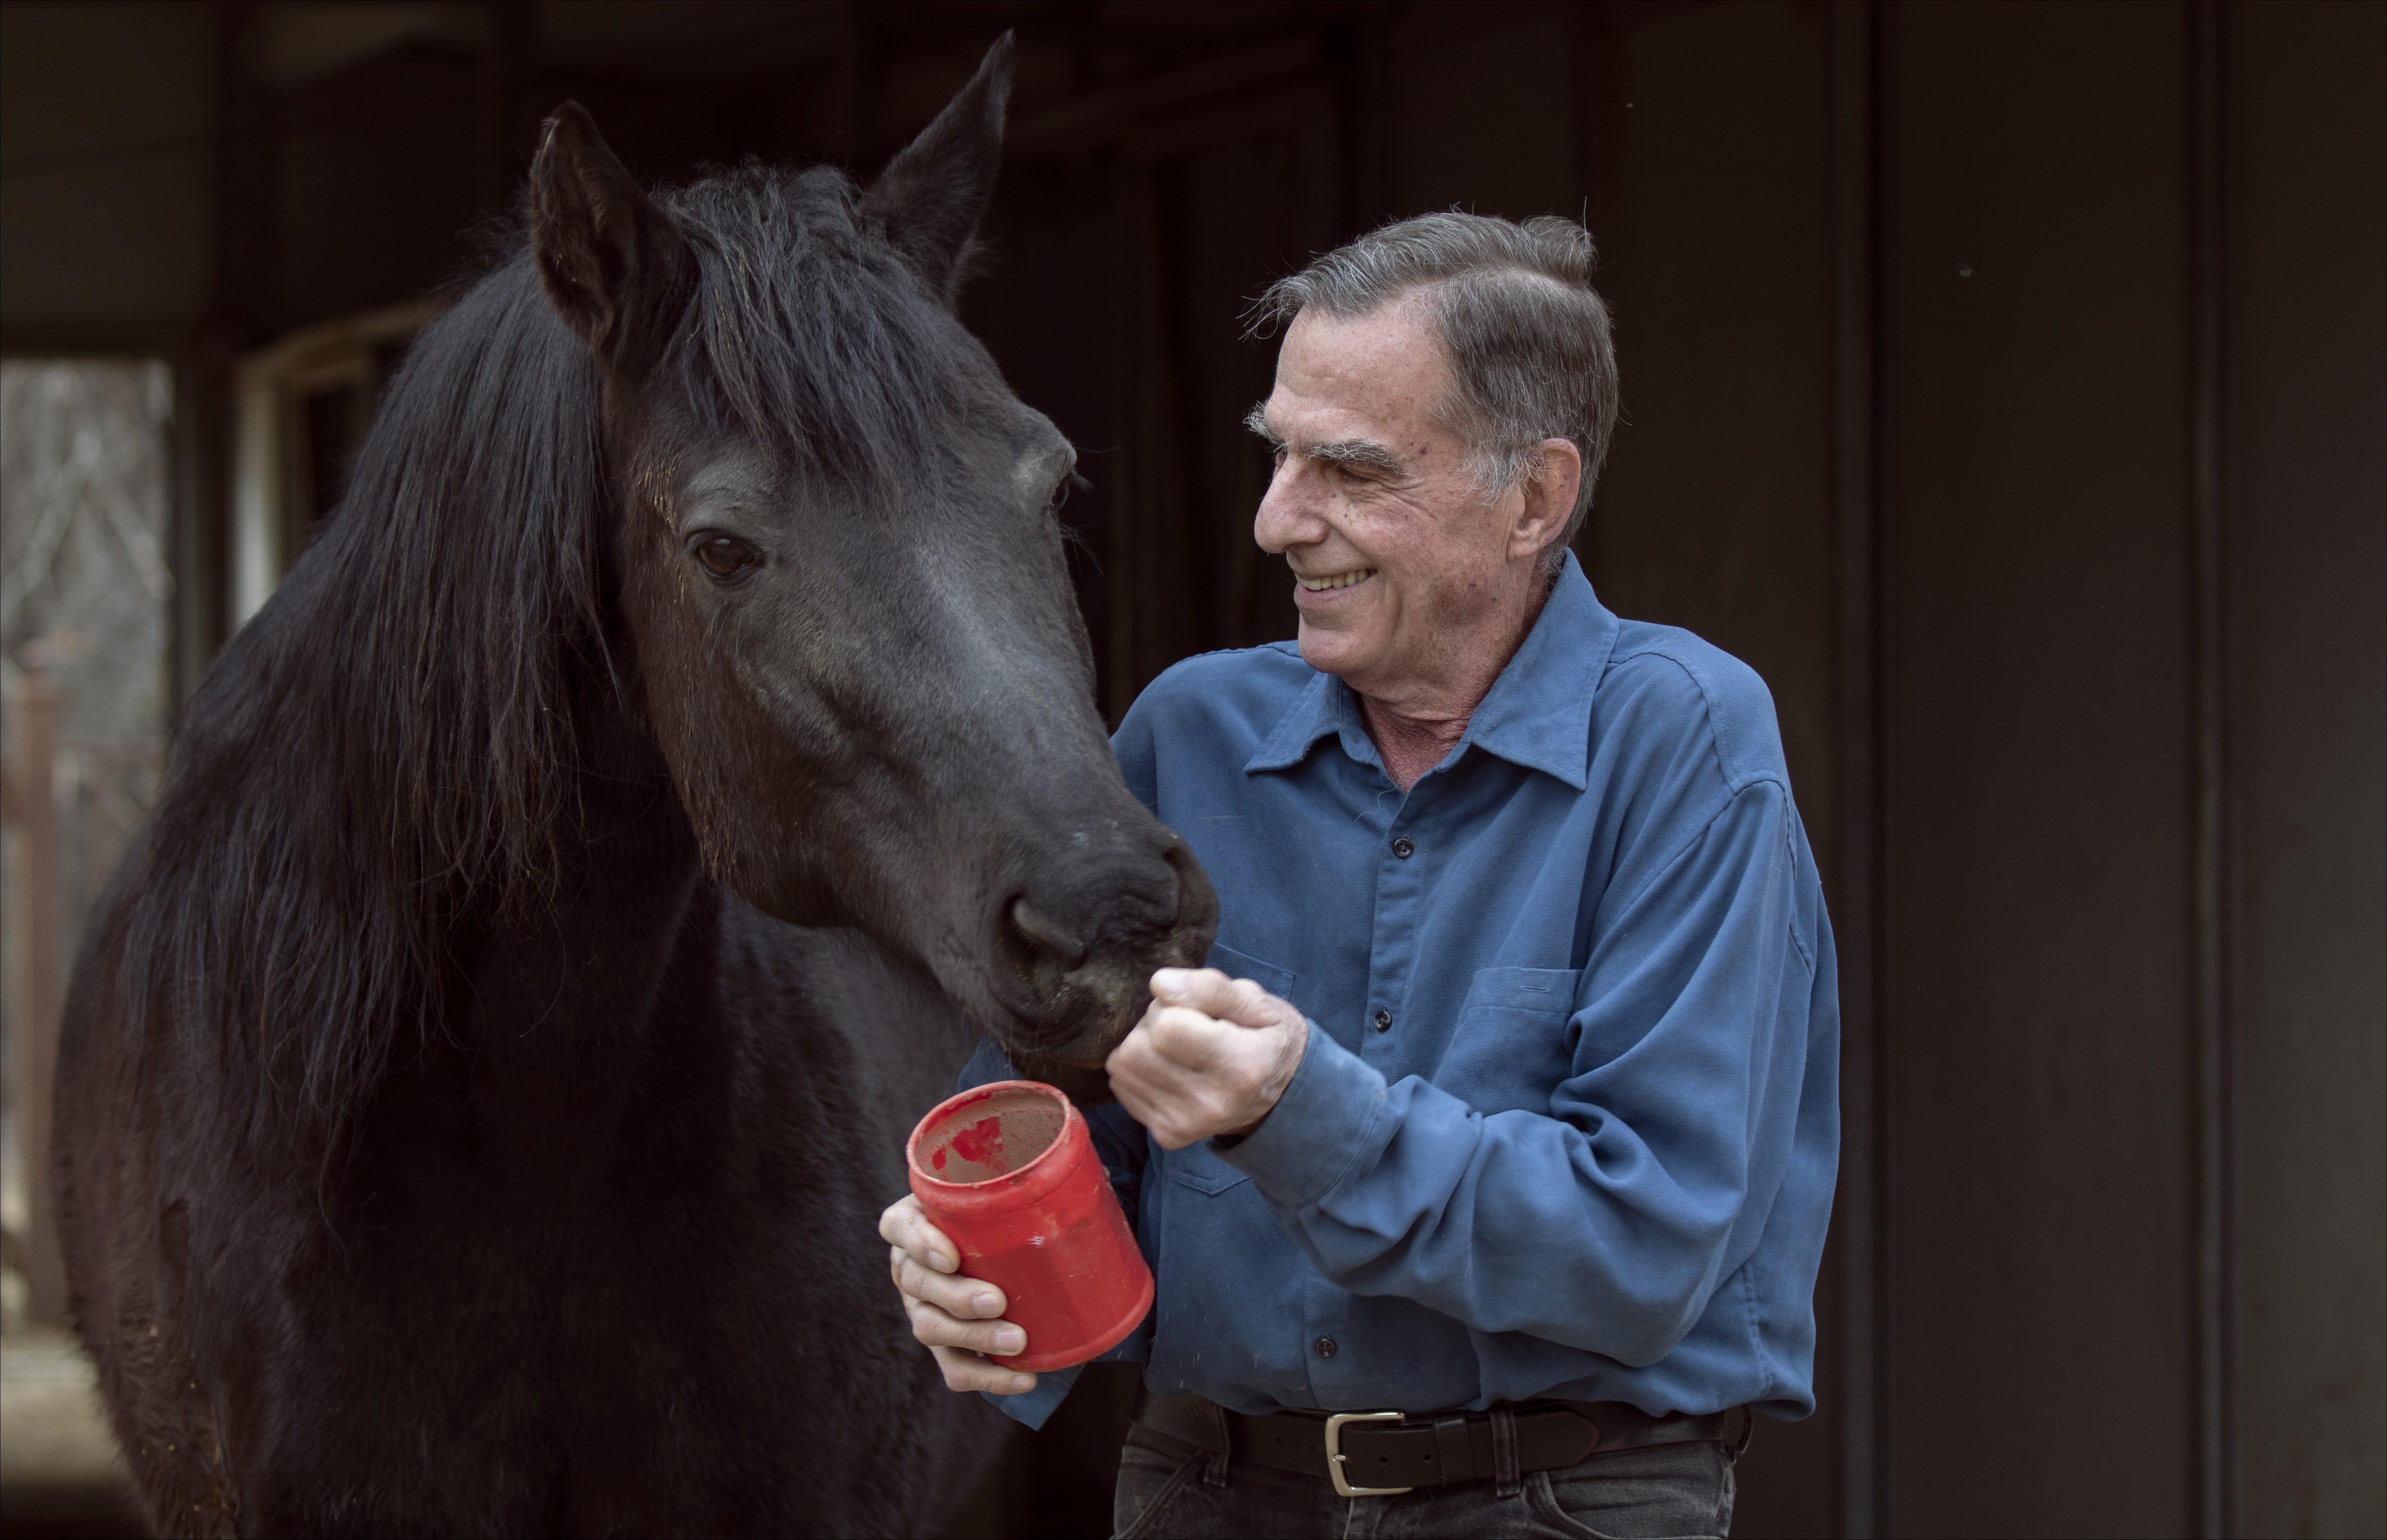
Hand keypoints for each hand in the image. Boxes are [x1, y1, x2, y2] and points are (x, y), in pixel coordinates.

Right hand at [878, 1193, 1036, 1394]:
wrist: (1004, 1250)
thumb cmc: (998, 1208)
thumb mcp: (996, 1186)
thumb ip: (1015, 1175)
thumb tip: (1065, 1153)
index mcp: (913, 1222)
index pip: (899, 1227)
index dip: (919, 1242)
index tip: (952, 1257)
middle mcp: (911, 1267)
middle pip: (918, 1284)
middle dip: (957, 1297)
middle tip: (998, 1301)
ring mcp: (922, 1310)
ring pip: (931, 1329)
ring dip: (974, 1338)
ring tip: (1017, 1341)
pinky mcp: (944, 1346)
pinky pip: (955, 1369)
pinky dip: (989, 1378)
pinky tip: (1024, 1377)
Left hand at [1106, 967, 1307, 1149]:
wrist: (1279, 1099)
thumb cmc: (1267, 1038)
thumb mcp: (1257, 1003)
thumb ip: (1210, 988)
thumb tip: (1159, 984)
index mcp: (1242, 1066)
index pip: (1165, 1026)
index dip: (1171, 1006)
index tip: (1196, 1011)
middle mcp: (1212, 1104)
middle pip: (1136, 1048)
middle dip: (1152, 1025)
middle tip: (1184, 1025)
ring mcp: (1186, 1125)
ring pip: (1123, 1067)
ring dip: (1141, 1046)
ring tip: (1176, 1046)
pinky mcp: (1167, 1135)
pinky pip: (1123, 1087)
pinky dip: (1137, 1070)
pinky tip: (1168, 1068)